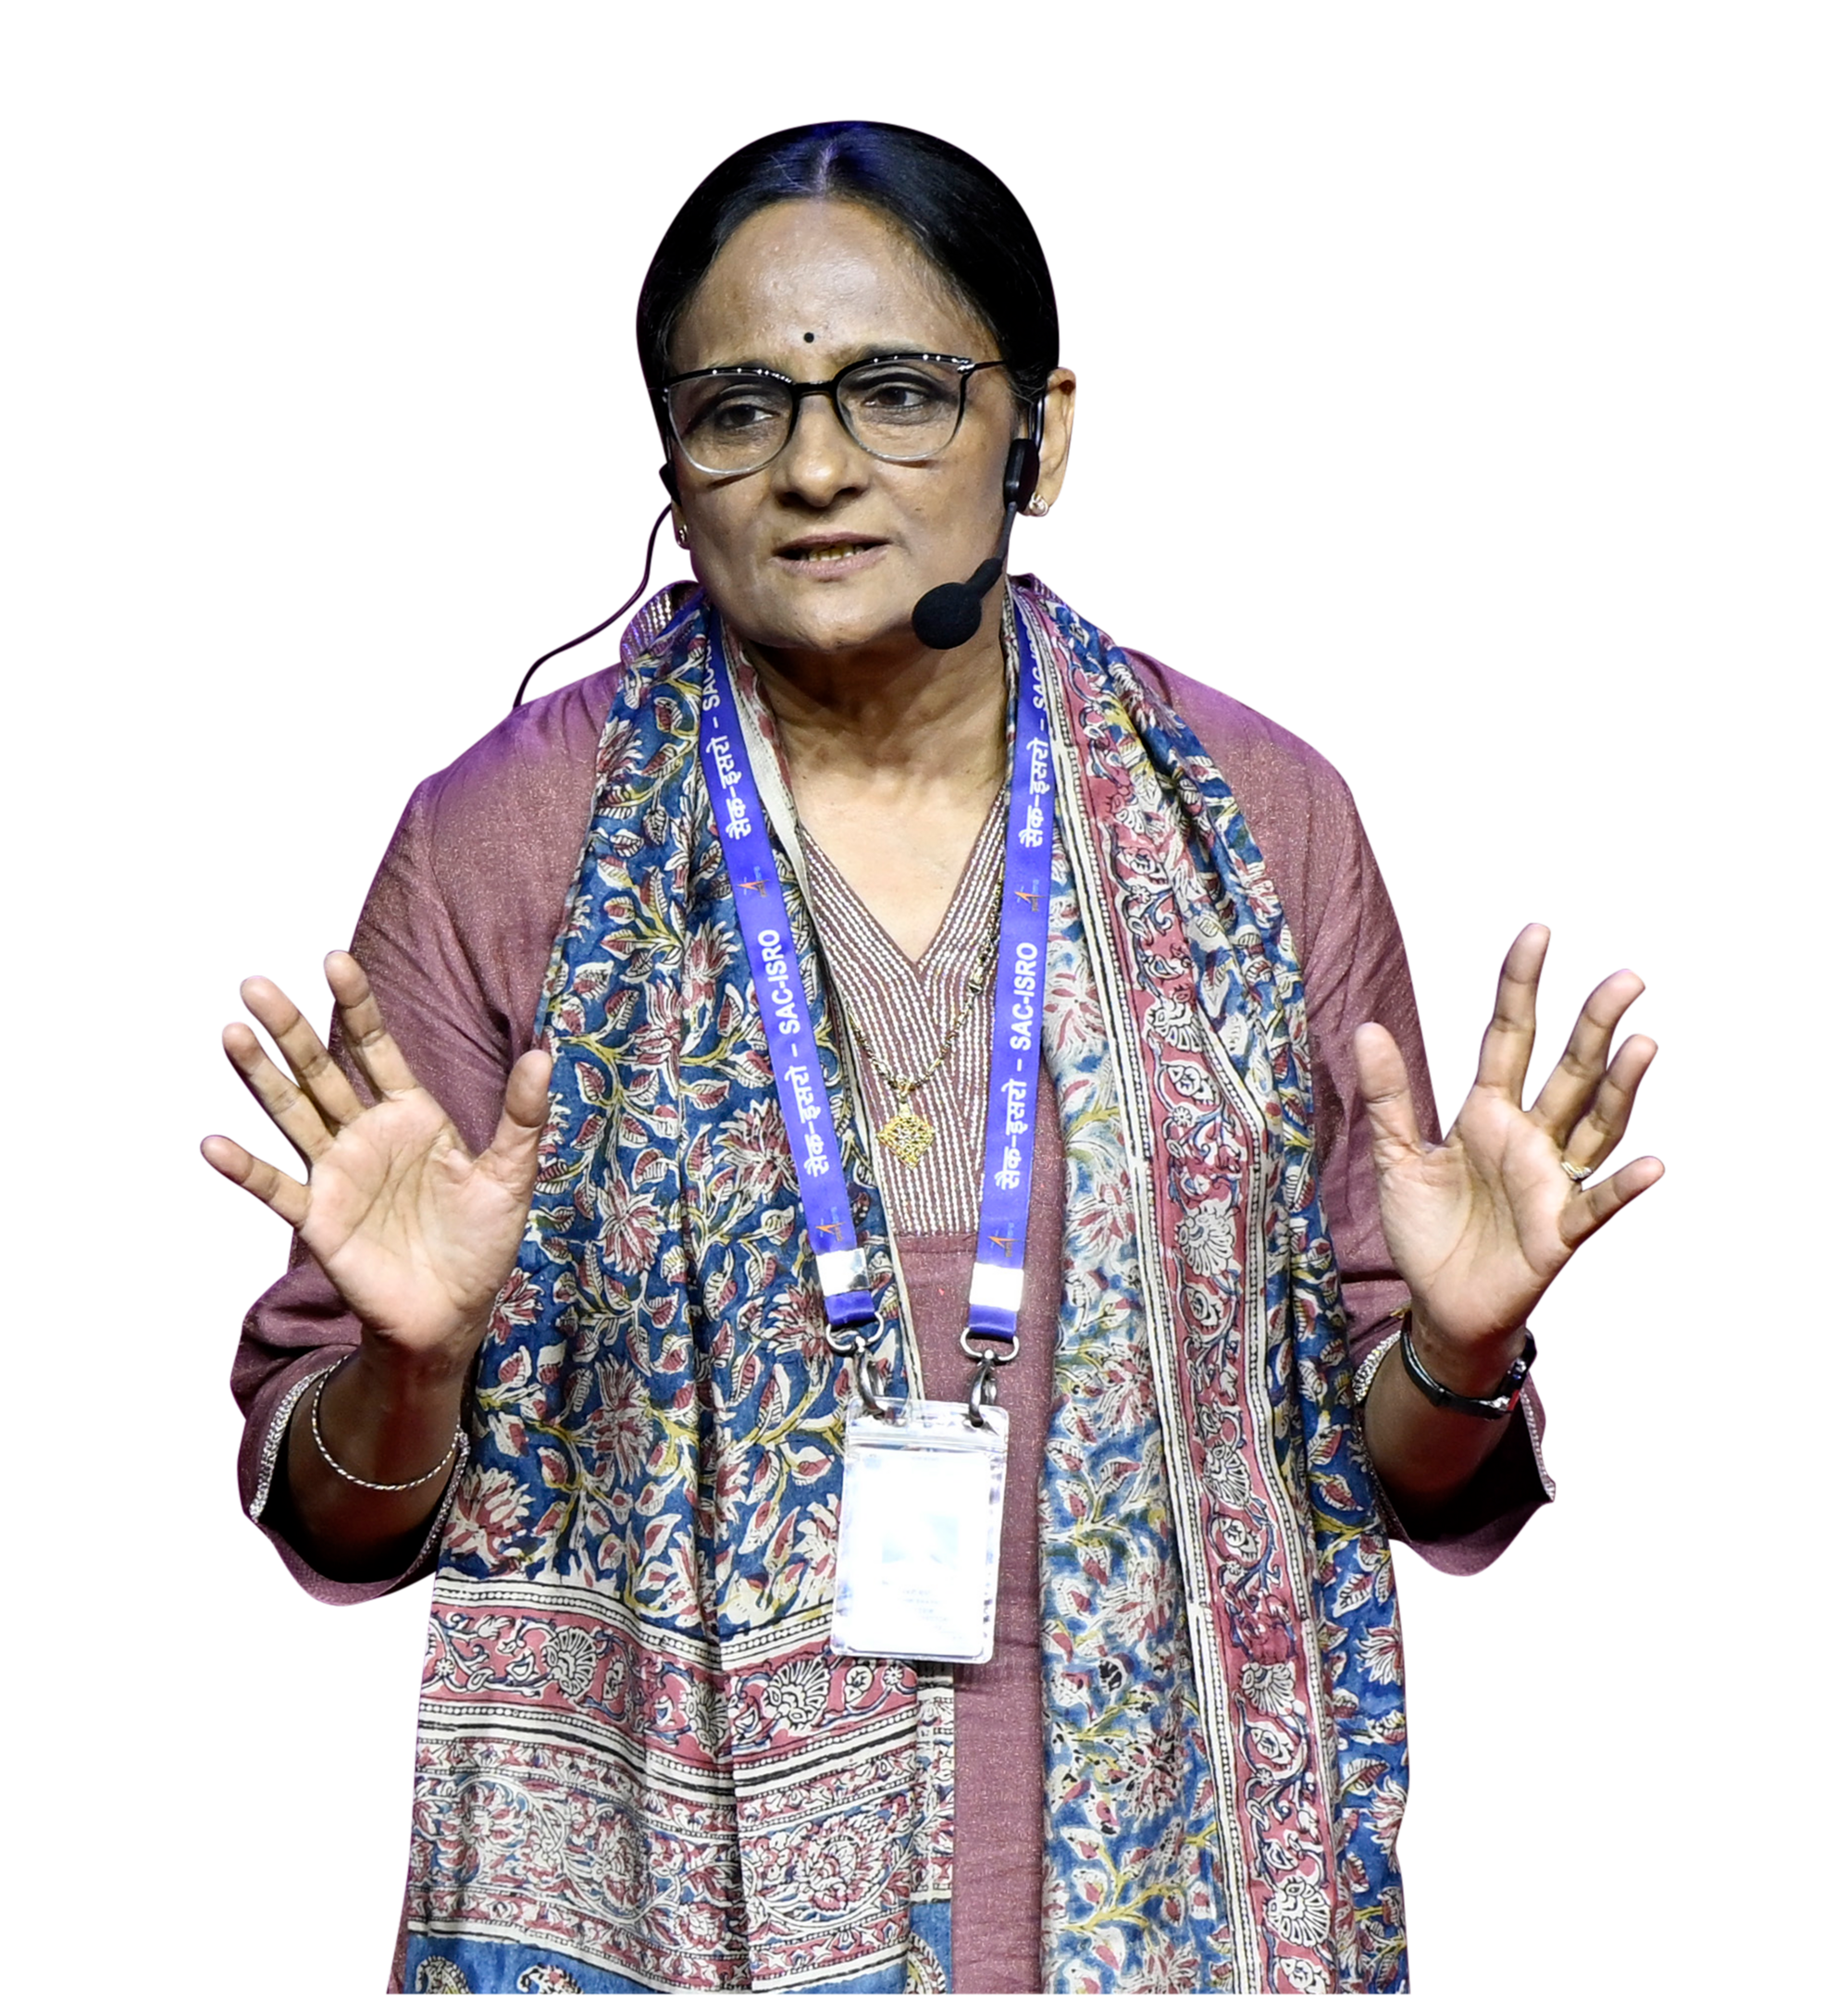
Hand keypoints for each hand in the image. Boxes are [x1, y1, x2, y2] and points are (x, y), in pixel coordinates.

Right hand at [201, 950, 551, 1385]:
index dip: (357, 1006)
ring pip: (292, 1113)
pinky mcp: (320, 1218)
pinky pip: (278, 1189)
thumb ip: (521, 1115)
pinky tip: (215, 1146)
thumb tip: (541, 1052)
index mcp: (410, 1114)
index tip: (333, 959)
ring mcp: (337, 1173)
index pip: (377, 1048)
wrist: (455, 1313)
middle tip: (256, 985)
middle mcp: (365, 1134)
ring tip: (231, 1033)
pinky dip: (247, 1170)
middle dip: (291, 1029)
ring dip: (261, 1076)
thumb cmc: (482, 1242)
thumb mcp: (511, 1174)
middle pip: (322, 1070)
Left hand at [1354, 922, 1662, 1393]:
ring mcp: (1550, 1183)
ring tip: (1644, 1043)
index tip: (1538, 934)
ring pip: (1593, 1125)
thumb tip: (1365, 1028)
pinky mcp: (1559, 1233)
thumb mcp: (1395, 1159)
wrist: (1440, 1307)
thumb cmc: (1428, 1231)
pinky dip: (1622, 1189)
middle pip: (1567, 1071)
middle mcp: (1529, 1138)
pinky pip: (1595, 1206)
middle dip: (1594, 1025)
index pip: (1509, 1038)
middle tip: (1627, 976)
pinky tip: (1651, 1167)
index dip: (1520, 989)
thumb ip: (1388, 1098)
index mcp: (1487, 1113)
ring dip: (1620, 1087)